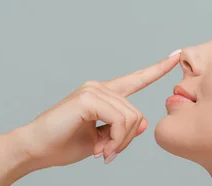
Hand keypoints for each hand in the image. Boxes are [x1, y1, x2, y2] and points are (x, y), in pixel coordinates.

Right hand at [12, 50, 180, 168]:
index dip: (156, 70)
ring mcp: (93, 90)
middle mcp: (99, 88)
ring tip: (103, 153)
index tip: (175, 57)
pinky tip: (100, 149)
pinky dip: (115, 139)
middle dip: (126, 140)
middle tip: (109, 154)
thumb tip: (144, 123)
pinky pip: (120, 120)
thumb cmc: (62, 144)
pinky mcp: (88, 98)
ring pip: (131, 118)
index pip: (135, 79)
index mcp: (103, 94)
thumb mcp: (101, 139)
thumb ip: (121, 129)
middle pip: (136, 114)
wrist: (36, 149)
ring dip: (120, 142)